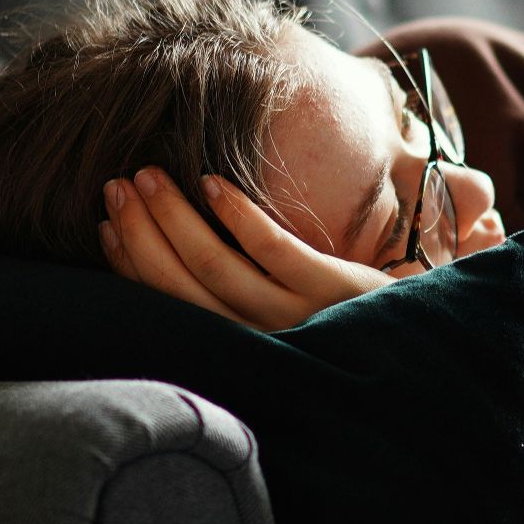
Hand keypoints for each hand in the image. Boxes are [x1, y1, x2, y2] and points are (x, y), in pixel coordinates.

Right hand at [101, 166, 394, 330]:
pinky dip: (237, 216)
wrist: (419, 339)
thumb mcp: (281, 316)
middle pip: (180, 285)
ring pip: (216, 266)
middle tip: (117, 185)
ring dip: (175, 217)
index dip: (131, 262)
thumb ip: (237, 292)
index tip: (105, 222)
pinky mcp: (329, 290)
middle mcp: (259, 340)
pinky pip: (272, 249)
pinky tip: (213, 182)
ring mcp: (295, 316)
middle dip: (140, 232)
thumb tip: (176, 248)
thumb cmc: (341, 319)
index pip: (168, 306)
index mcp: (240, 348)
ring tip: (149, 175)